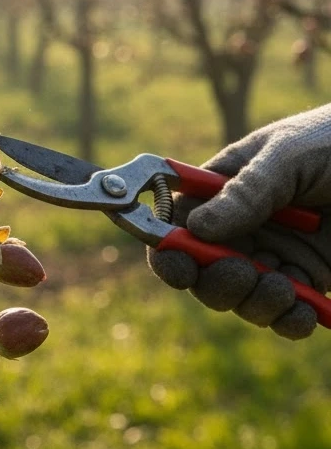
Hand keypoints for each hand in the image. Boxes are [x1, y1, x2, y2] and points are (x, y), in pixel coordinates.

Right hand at [147, 103, 330, 339]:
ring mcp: (276, 254)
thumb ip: (246, 190)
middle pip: (201, 269)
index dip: (166, 248)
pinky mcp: (309, 279)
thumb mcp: (289, 155)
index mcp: (222, 189)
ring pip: (240, 297)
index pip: (177, 223)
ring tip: (283, 288)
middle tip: (242, 274)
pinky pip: (284, 312)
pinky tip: (302, 311)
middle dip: (214, 281)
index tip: (176, 265)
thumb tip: (197, 228)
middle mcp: (243, 226)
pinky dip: (288, 319)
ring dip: (252, 302)